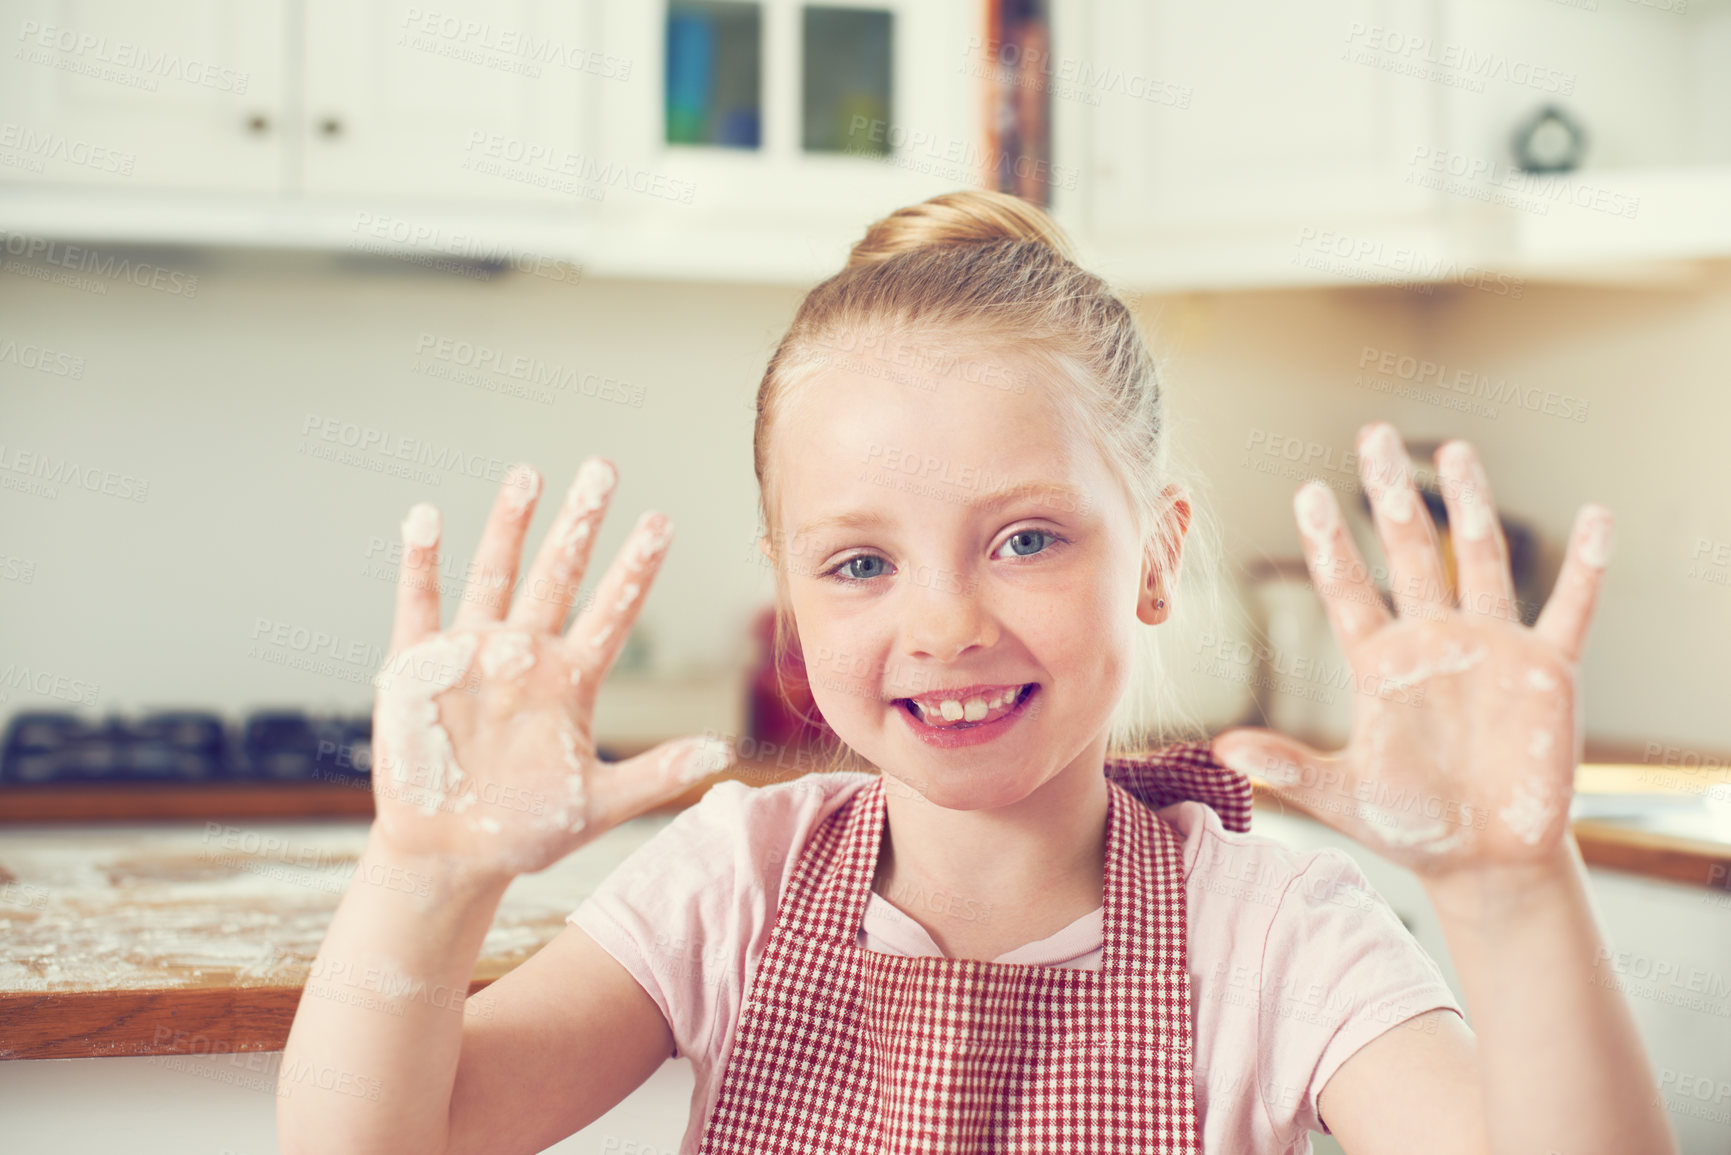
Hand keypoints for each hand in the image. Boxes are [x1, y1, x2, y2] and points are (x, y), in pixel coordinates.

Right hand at [367, 459, 730, 878]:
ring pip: (494, 576)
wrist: (451, 855)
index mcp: (570, 681)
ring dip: (508, 527)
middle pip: (558, 574)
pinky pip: (419, 606)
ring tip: (529, 474)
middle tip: (602, 467)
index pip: (612, 611)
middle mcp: (525, 655)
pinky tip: (427, 518)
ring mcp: (471, 656)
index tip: (661, 522)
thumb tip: (724, 753)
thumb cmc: (526, 831)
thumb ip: (658, 774)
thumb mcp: (599, 805)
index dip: (635, 568)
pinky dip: (420, 564)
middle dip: (579, 522)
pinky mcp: (417, 670)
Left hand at [1212, 423, 1612, 876]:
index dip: (1328, 542)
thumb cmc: (1410, 824)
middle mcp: (1432, 640)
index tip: (1306, 491)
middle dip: (1391, 495)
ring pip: (1481, 559)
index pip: (1347, 588)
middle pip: (1410, 551)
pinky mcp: (1547, 670)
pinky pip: (1571, 608)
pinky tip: (1597, 518)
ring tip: (1455, 449)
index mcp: (1378, 662)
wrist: (1484, 860)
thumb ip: (1287, 768)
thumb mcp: (1342, 796)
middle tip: (1372, 435)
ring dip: (1470, 504)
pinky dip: (1587, 567)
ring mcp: (1491, 648)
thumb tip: (1221, 749)